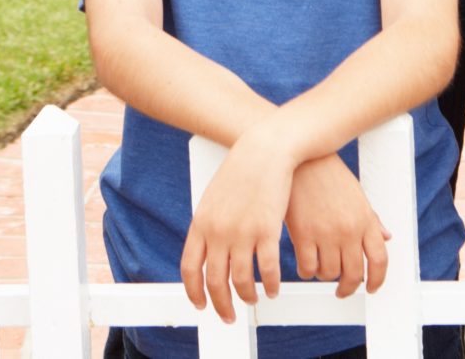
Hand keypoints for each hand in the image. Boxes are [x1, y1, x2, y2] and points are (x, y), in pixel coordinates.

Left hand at [181, 131, 292, 321]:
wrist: (265, 148)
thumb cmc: (242, 170)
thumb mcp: (214, 198)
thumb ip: (209, 225)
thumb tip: (207, 250)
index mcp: (201, 224)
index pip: (190, 269)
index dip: (195, 292)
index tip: (202, 305)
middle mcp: (218, 232)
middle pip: (215, 281)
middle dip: (221, 305)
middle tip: (228, 316)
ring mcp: (242, 232)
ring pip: (242, 281)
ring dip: (248, 296)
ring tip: (254, 299)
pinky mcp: (267, 230)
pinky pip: (267, 270)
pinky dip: (271, 284)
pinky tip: (274, 288)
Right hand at [284, 153, 388, 298]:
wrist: (302, 159)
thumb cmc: (329, 176)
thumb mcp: (357, 195)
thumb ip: (371, 219)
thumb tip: (387, 237)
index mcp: (365, 220)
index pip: (379, 260)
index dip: (377, 280)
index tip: (371, 288)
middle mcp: (349, 230)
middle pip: (353, 274)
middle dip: (348, 288)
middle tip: (342, 290)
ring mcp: (326, 233)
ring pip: (329, 273)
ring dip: (325, 275)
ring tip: (320, 266)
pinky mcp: (303, 235)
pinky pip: (307, 268)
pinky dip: (307, 271)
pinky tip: (306, 263)